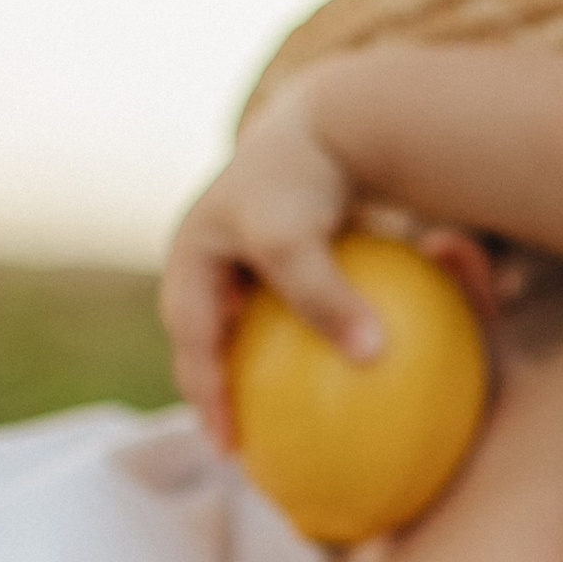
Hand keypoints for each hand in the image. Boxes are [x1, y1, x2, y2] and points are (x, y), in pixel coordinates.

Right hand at [159, 71, 377, 444]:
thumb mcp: (297, 243)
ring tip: (287, 409)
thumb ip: (324, 300)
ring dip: (254, 360)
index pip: (192, 346)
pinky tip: (345, 359)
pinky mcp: (284, 238)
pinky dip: (300, 331)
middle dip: (219, 387)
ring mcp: (244, 244)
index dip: (206, 400)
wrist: (330, 112)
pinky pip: (284, 299)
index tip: (232, 449)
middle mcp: (211, 251)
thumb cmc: (303, 178)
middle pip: (206, 336)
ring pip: (242, 318)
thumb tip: (370, 360)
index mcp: (192, 257)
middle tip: (247, 439)